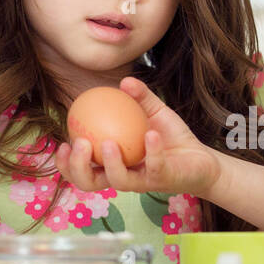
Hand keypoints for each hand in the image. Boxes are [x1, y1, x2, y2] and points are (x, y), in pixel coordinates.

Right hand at [59, 77, 220, 195]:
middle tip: (80, 145)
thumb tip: (124, 80)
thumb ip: (140, 98)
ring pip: (118, 181)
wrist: (201, 159)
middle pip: (89, 183)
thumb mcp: (154, 113)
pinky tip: (150, 134)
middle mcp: (123, 176)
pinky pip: (154, 166)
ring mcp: (143, 181)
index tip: (62, 144)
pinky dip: (152, 150)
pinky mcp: (163, 180)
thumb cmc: (172, 139)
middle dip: (78, 169)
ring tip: (109, 143)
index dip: (66, 164)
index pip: (82, 171)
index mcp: (112, 164)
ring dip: (110, 163)